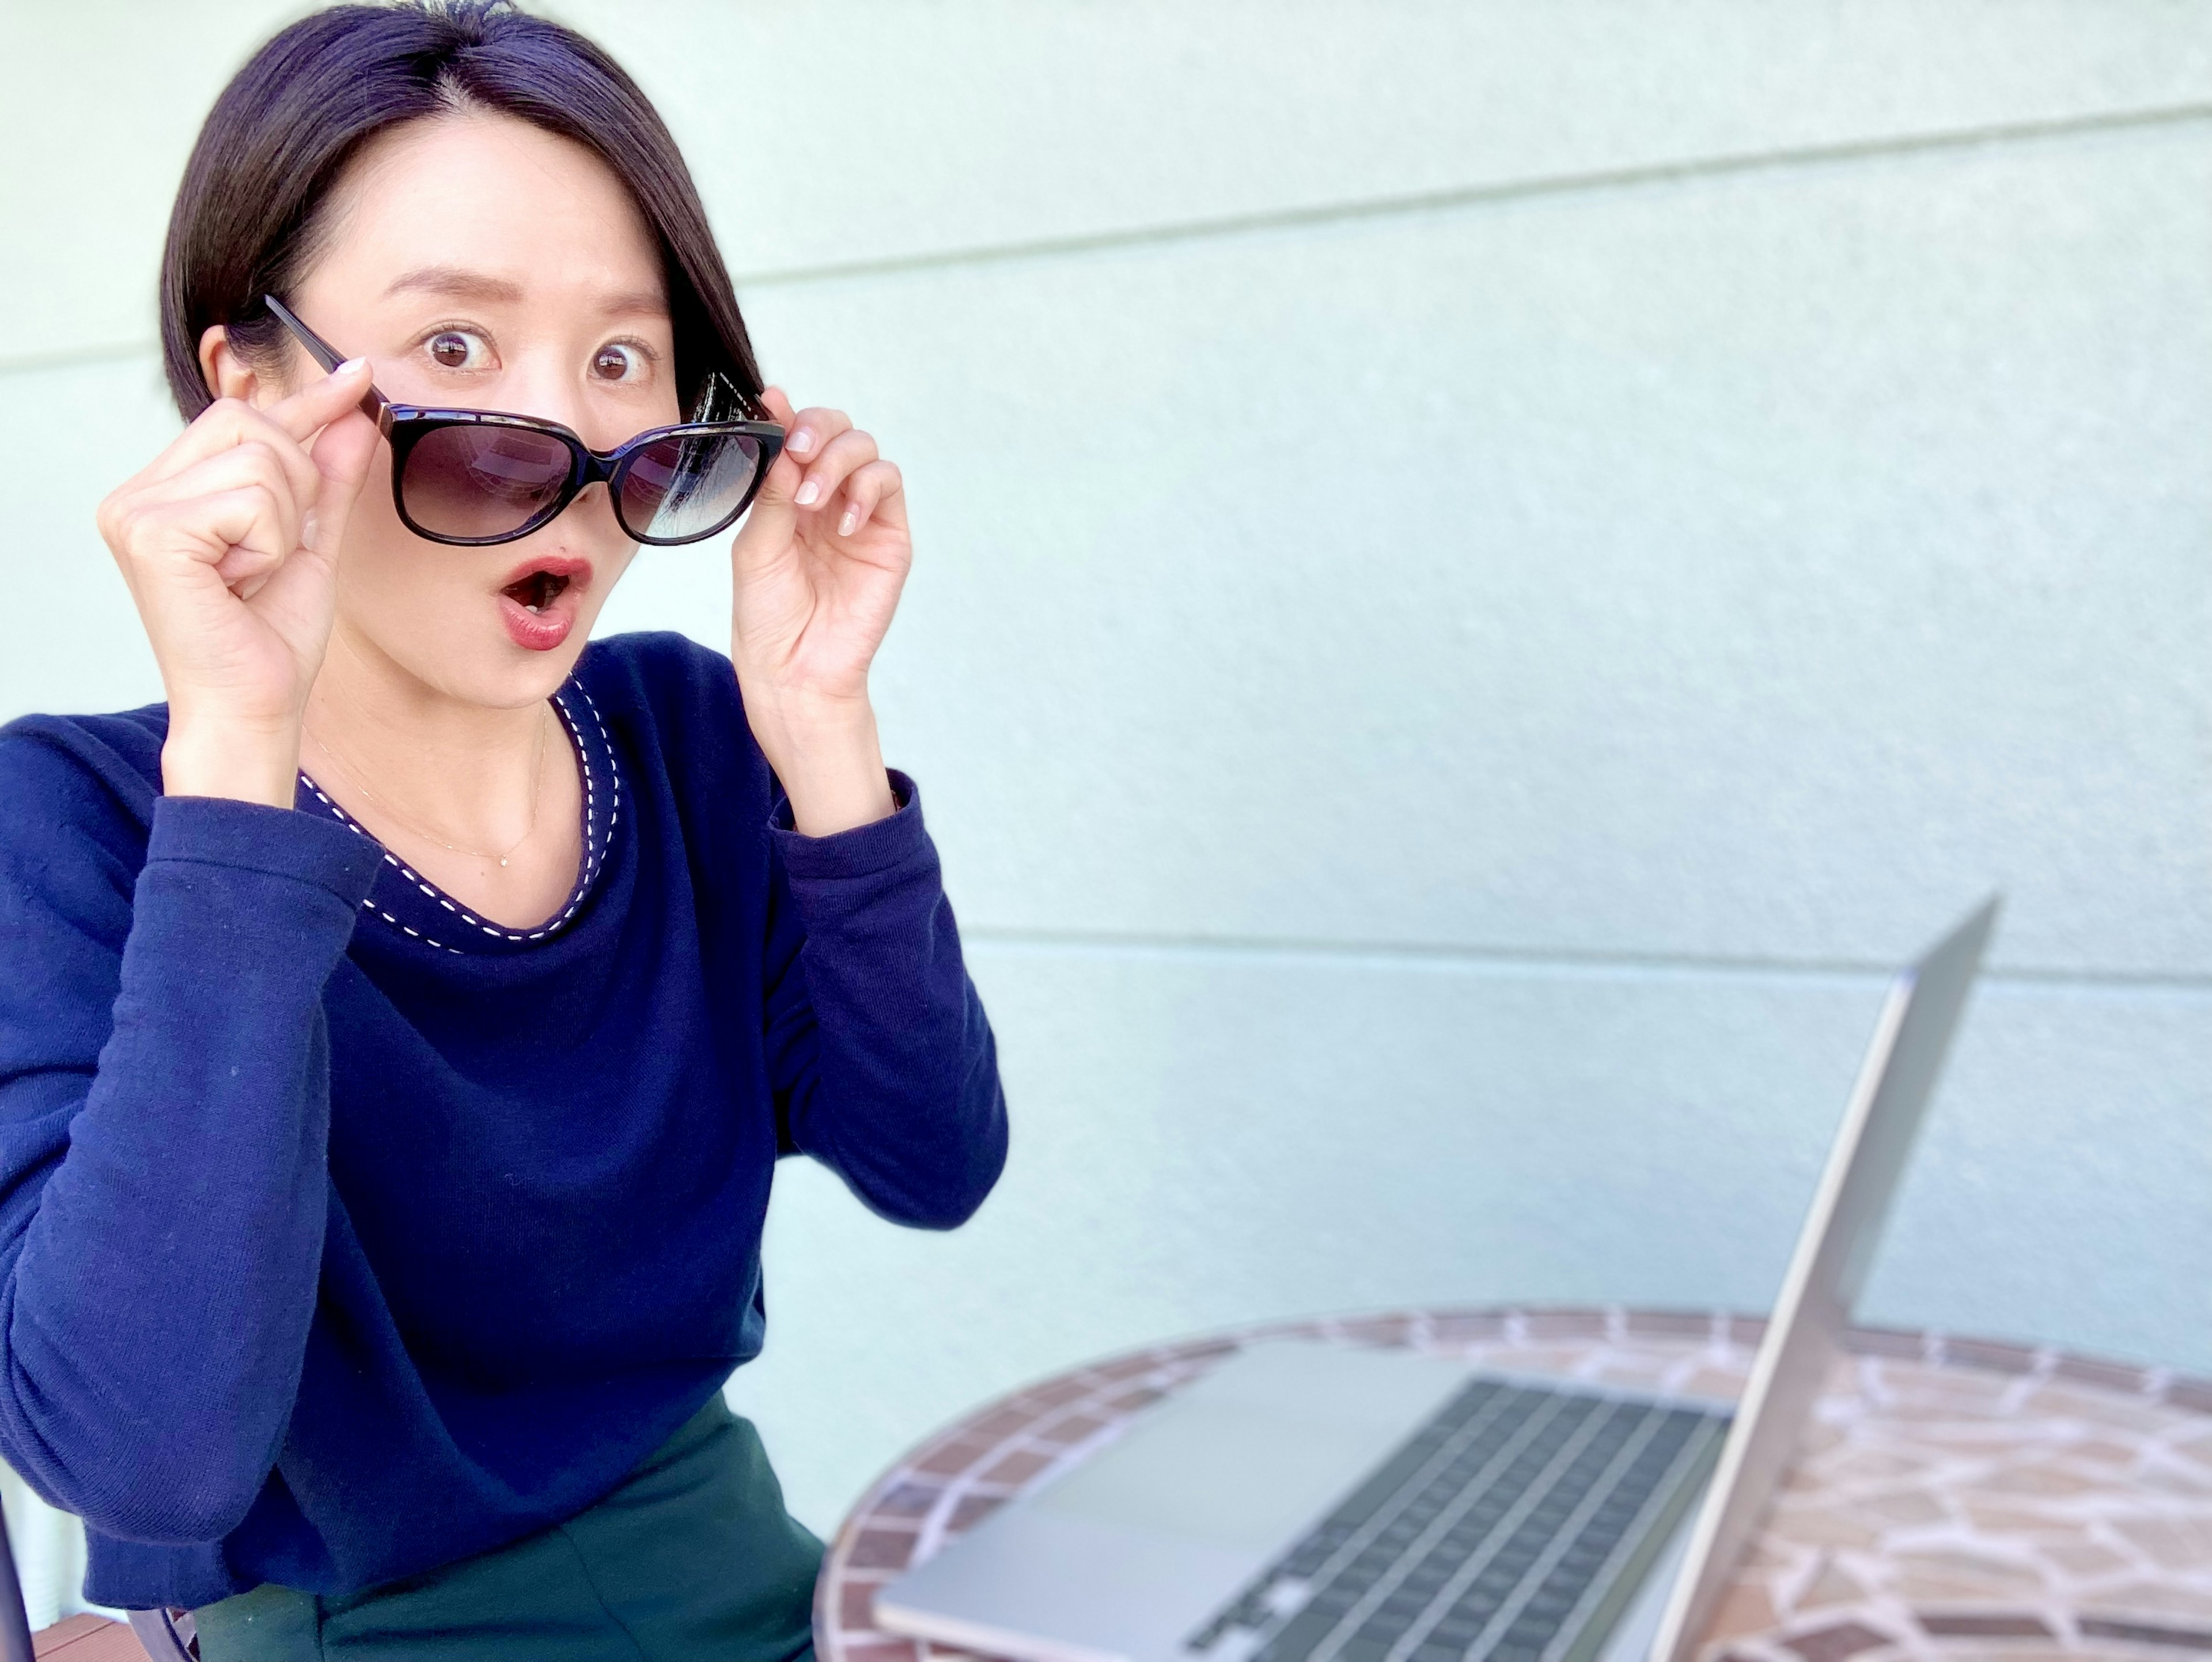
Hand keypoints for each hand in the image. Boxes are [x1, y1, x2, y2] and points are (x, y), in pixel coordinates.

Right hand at [96, 363, 379, 806]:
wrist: (253, 705)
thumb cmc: (270, 639)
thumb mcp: (309, 544)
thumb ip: (326, 480)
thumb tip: (355, 412)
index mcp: (165, 493)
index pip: (240, 418)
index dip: (304, 402)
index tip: (357, 377)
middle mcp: (137, 493)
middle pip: (247, 422)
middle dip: (294, 485)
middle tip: (275, 551)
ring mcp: (135, 508)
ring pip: (258, 459)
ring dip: (282, 523)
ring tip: (254, 572)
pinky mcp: (151, 530)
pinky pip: (250, 498)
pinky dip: (267, 544)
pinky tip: (241, 580)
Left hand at [728, 389, 907, 833]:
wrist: (796, 670)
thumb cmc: (769, 618)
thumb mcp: (754, 547)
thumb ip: (771, 492)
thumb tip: (782, 436)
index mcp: (786, 496)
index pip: (794, 436)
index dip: (786, 414)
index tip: (771, 403)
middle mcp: (825, 498)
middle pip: (836, 430)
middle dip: (817, 429)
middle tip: (797, 449)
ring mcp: (860, 514)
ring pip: (865, 449)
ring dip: (837, 461)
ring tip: (811, 499)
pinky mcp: (890, 535)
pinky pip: (888, 485)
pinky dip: (865, 490)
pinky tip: (840, 523)